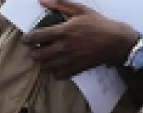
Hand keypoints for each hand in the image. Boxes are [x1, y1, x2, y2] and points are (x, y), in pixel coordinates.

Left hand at [22, 0, 137, 78]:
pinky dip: (55, 71)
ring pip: (46, 67)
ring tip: (47, 57)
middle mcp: (64, 47)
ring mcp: (69, 60)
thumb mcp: (81, 10)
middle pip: (38, 55)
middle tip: (38, 49)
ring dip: (44, 62)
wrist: (116, 41)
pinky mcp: (75, 69)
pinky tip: (58, 65)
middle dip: (35, 52)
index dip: (28, 39)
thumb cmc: (98, 24)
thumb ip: (60, 5)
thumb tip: (42, 0)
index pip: (37, 37)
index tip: (26, 40)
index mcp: (63, 31)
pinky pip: (58, 75)